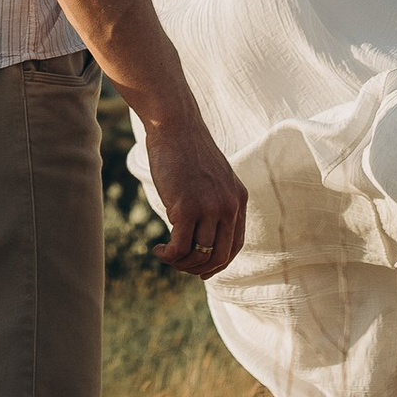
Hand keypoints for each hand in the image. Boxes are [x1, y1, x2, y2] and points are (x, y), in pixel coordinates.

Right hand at [139, 104, 248, 278]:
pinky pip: (179, 248)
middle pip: (218, 256)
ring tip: (165, 254)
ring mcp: (210, 208)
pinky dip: (167, 256)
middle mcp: (229, 206)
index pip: (235, 245)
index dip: (218, 263)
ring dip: (179, 263)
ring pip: (198, 255)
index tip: (202, 270)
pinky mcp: (187, 208)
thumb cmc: (187, 151)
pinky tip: (158, 250)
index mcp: (238, 199)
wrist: (175, 126)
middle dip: (198, 268)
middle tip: (179, 265)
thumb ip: (214, 203)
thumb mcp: (211, 178)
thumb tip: (200, 237)